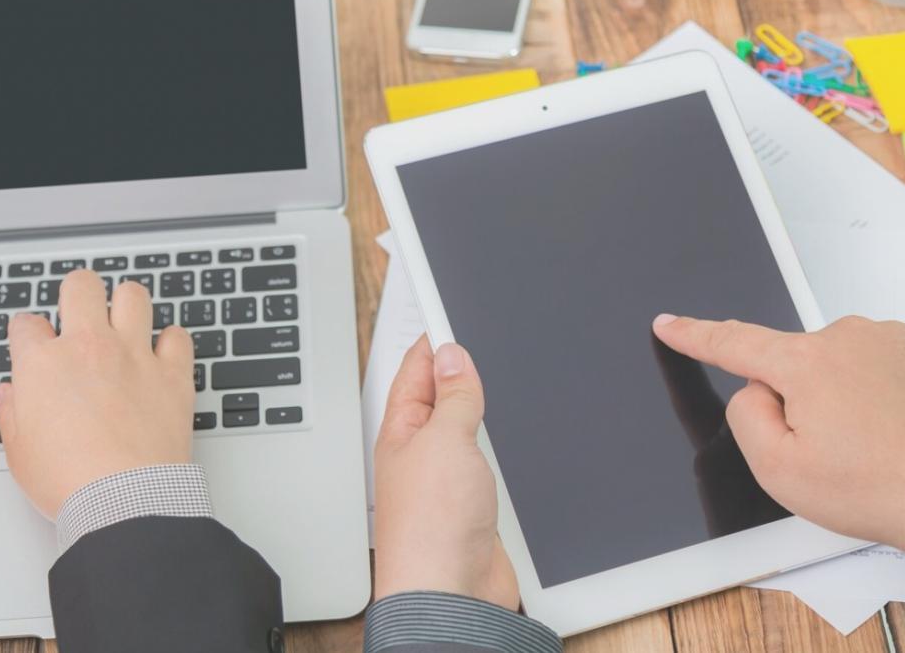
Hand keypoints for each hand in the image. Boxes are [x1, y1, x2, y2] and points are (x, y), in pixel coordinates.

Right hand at [0, 272, 194, 517]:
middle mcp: (89, 347)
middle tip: (80, 312)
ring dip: (127, 304)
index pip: (27, 324)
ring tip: (124, 322)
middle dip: (77, 293)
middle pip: (81, 286)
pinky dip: (171, 341)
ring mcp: (134, 355)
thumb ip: (11, 413)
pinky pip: (178, 335)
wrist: (125, 499)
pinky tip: (163, 354)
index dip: (27, 334)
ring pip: (133, 295)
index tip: (33, 345)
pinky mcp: (172, 372)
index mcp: (43, 364)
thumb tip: (6, 395)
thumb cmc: (70, 481)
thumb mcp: (19, 452)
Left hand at [373, 335, 518, 608]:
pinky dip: (492, 445)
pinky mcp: (473, 506)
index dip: (432, 341)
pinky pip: (482, 462)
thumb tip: (453, 356)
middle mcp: (420, 455)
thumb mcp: (445, 441)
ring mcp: (446, 481)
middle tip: (473, 338)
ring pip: (461, 430)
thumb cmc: (431, 528)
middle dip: (455, 371)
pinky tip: (503, 438)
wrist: (451, 595)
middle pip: (437, 399)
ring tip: (486, 377)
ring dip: (474, 407)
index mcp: (401, 432)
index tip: (447, 310)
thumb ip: (454, 397)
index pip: (414, 371)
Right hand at [652, 314, 904, 553]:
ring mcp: (893, 336)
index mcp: (803, 364)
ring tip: (876, 441)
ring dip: (847, 392)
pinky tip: (901, 424)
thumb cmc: (874, 490)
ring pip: (842, 360)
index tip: (668, 322)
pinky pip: (885, 359)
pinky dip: (884, 388)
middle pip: (796, 362)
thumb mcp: (778, 471)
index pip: (734, 342)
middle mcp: (847, 336)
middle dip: (802, 398)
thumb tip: (757, 387)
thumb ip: (745, 415)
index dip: (695, 334)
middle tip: (835, 450)